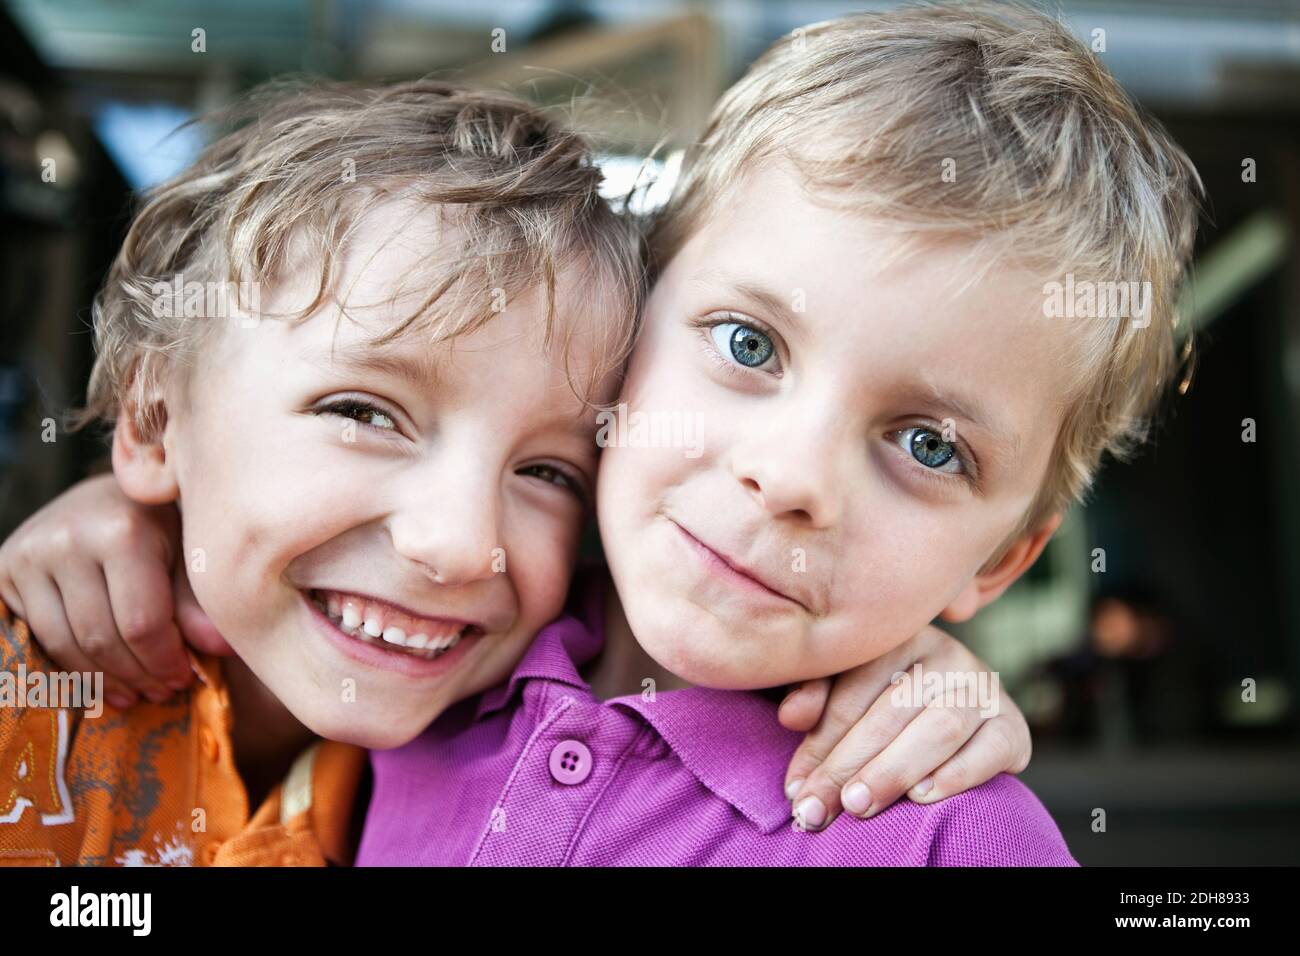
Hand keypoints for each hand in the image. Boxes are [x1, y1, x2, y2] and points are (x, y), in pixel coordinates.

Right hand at [0, 474, 228, 708]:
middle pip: (101, 638)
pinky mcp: (5, 569)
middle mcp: (67, 539)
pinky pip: (38, 637)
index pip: (141, 623)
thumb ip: (198, 603)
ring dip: (105, 680)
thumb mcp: (188, 556)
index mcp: (121, 531)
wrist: (106, 496)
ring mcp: (29, 554)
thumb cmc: (160, 527)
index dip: (164, 661)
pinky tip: (103, 681)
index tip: (184, 678)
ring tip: (136, 692)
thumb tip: (218, 649)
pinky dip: (73, 667)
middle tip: (163, 691)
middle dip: (138, 675)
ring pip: (65, 644)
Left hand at [779, 625, 1030, 830]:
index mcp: (897, 635)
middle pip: (892, 710)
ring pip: (939, 728)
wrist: (953, 718)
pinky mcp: (1013, 726)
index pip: (855, 685)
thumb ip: (815, 696)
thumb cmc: (880, 704)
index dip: (820, 739)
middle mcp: (945, 654)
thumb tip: (792, 717)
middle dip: (847, 765)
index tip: (794, 786)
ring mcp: (983, 688)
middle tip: (816, 808)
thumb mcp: (844, 690)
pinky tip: (921, 797)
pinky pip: (990, 749)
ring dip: (894, 770)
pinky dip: (956, 774)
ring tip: (858, 805)